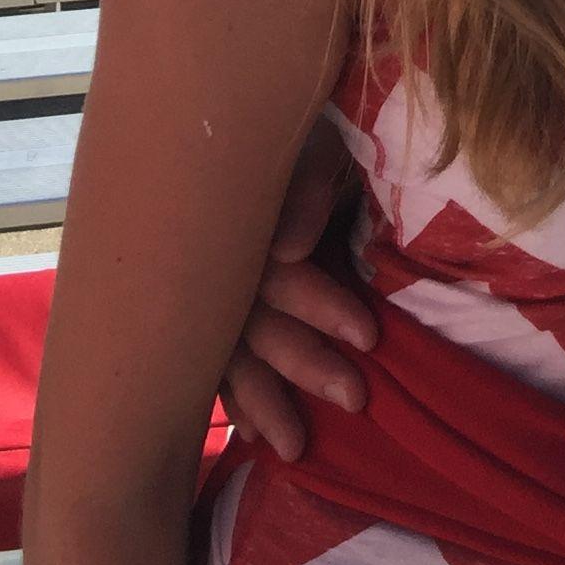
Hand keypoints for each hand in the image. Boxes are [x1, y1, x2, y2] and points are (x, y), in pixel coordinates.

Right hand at [219, 115, 378, 460]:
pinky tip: (250, 436)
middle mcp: (213, 262)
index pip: (276, 275)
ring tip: (297, 449)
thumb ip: (306, 187)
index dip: (320, 306)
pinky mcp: (196, 312)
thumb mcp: (313, 142)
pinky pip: (208, 364)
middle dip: (304, 364)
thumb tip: (292, 251)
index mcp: (241, 218)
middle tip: (356, 398)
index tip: (369, 336)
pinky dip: (231, 400)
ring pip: (226, 354)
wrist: (244, 115)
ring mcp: (199, 291)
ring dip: (264, 401)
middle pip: (252, 324)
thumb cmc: (299, 133)